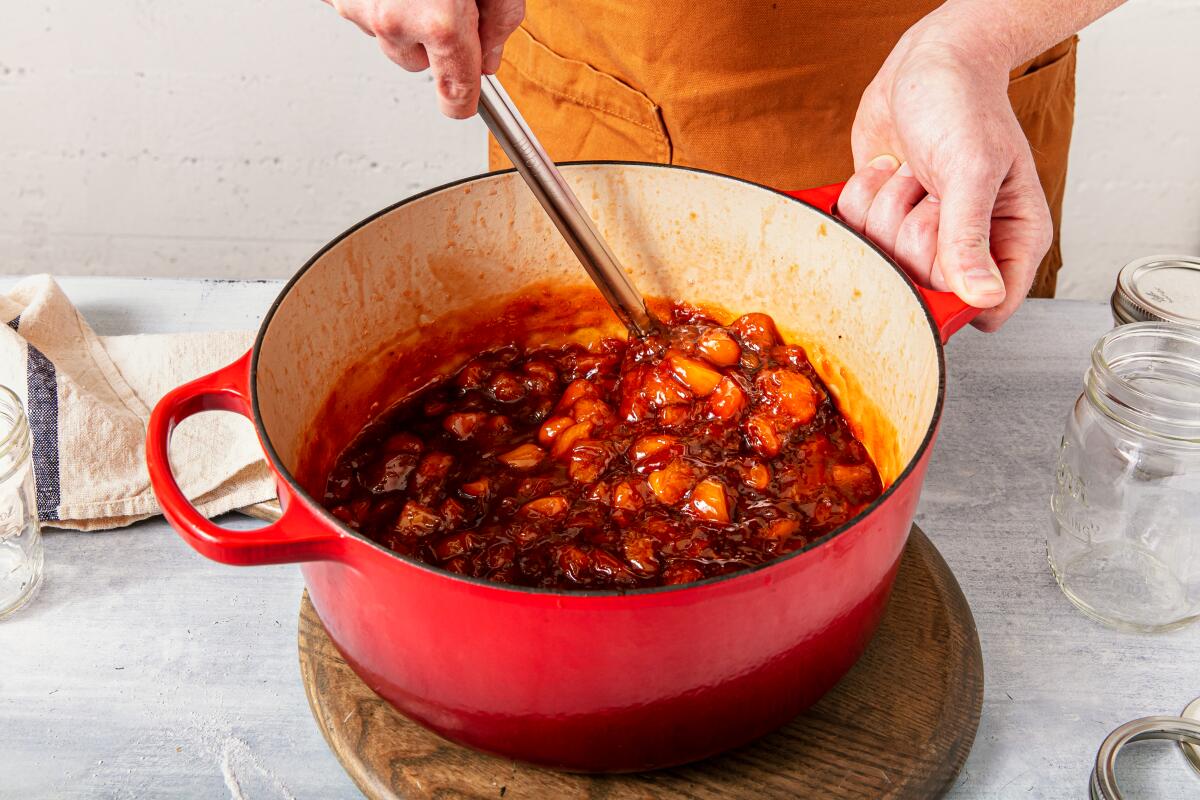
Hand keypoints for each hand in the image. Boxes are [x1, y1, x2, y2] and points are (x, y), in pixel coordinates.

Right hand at [325, 0, 524, 117]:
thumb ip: (500, 19)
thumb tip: (491, 54)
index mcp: (439, 20)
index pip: (458, 93)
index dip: (467, 102)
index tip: (466, 105)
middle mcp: (394, 20)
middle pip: (419, 63)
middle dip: (435, 41)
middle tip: (447, 3)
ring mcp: (356, 7)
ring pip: (388, 37)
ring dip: (402, 18)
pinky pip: (359, 12)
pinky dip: (375, 0)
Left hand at [837, 17, 1051, 330]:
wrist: (927, 64)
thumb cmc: (966, 104)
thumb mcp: (973, 169)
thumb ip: (970, 238)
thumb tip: (983, 298)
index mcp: (1012, 240)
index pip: (987, 311)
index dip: (955, 298)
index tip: (940, 255)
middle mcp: (967, 246)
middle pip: (924, 286)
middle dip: (914, 230)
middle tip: (932, 190)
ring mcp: (921, 234)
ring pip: (884, 260)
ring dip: (887, 206)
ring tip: (914, 171)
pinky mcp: (882, 219)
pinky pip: (855, 233)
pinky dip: (862, 195)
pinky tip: (889, 170)